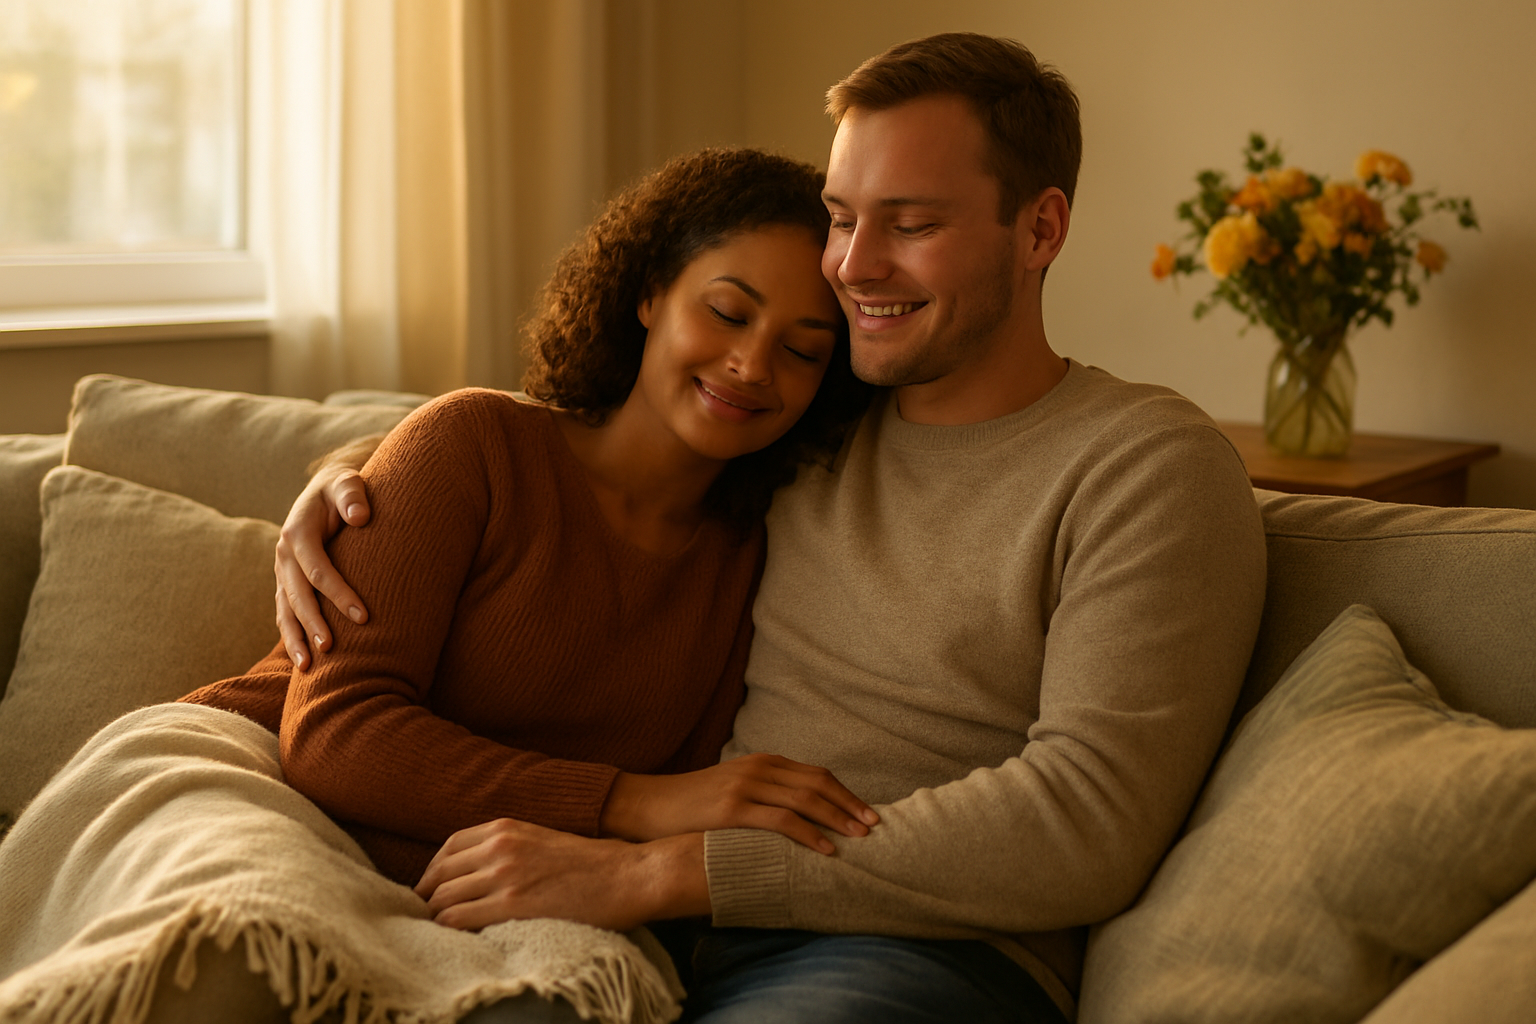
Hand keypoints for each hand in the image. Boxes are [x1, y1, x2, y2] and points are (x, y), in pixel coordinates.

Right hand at [275, 463, 371, 669]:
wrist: (325, 492)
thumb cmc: (342, 490)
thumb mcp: (347, 482)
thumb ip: (352, 495)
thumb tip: (360, 517)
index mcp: (297, 533)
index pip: (318, 569)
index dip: (338, 593)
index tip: (363, 616)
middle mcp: (283, 555)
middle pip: (297, 596)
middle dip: (313, 623)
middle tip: (331, 649)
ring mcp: (282, 571)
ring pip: (285, 610)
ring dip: (295, 638)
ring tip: (307, 667)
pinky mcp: (286, 582)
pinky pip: (285, 612)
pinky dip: (291, 635)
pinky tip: (302, 659)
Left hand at [413, 819, 708, 931]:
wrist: (629, 875)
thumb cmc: (594, 863)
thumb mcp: (544, 839)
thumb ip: (511, 847)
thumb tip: (481, 871)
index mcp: (506, 827)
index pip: (448, 847)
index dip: (433, 872)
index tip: (433, 890)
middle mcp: (499, 846)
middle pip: (439, 873)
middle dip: (426, 896)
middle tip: (428, 916)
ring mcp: (504, 875)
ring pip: (443, 898)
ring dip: (434, 916)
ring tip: (438, 931)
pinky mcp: (513, 904)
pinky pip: (459, 919)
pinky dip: (448, 929)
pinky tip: (454, 938)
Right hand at [601, 753, 878, 853]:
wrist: (647, 805)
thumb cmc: (691, 806)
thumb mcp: (733, 791)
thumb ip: (764, 795)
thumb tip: (799, 817)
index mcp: (762, 762)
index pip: (815, 775)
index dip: (845, 794)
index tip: (868, 813)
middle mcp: (758, 768)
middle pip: (818, 784)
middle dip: (850, 806)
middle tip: (875, 827)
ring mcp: (745, 787)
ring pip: (805, 801)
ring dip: (838, 820)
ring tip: (860, 839)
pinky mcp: (732, 809)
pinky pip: (781, 821)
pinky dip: (809, 835)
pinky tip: (826, 850)